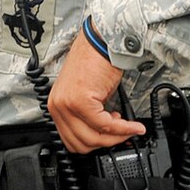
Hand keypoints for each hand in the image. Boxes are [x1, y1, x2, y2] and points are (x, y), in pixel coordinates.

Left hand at [47, 32, 146, 152]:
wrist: (100, 43)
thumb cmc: (95, 64)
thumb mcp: (88, 96)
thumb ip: (90, 118)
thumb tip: (104, 136)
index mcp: (56, 106)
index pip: (70, 141)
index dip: (94, 145)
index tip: (110, 140)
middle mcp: (57, 106)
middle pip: (82, 143)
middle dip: (107, 143)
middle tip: (123, 135)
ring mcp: (67, 104)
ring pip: (93, 138)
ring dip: (116, 137)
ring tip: (128, 127)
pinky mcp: (80, 101)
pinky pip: (104, 125)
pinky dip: (123, 129)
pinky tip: (132, 125)